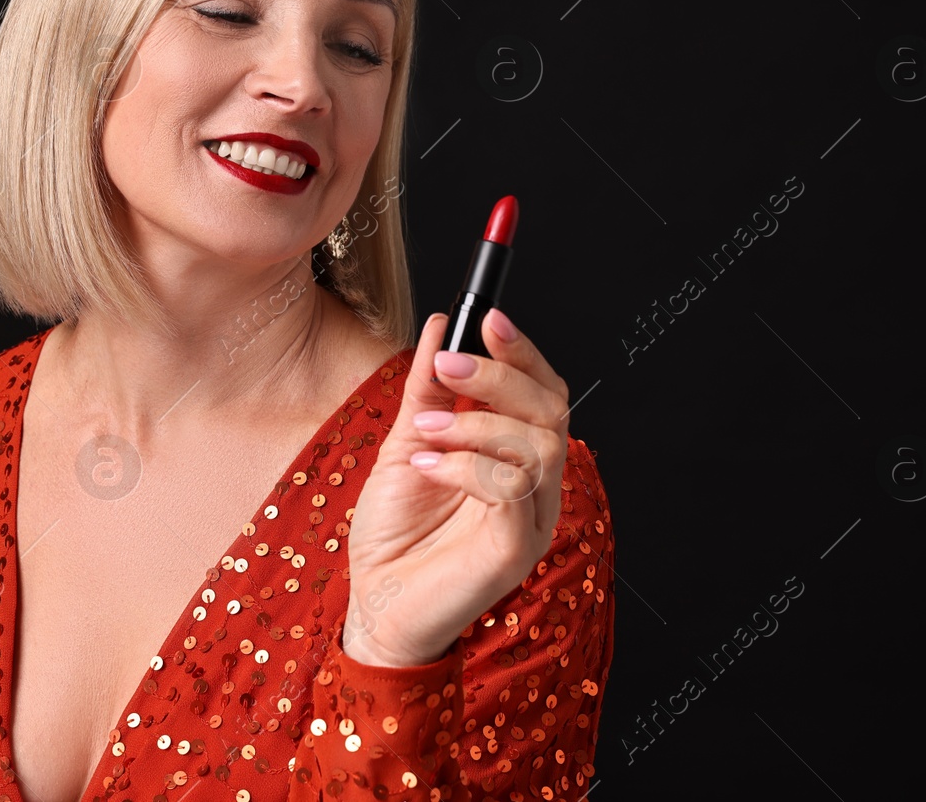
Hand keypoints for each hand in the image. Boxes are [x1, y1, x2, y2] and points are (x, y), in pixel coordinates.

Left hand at [341, 308, 571, 665]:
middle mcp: (536, 487)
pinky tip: (428, 465)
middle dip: (500, 376)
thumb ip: (428, 389)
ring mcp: (533, 519)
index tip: (488, 317)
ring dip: (477, 422)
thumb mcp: (407, 443)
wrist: (375, 608)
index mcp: (516, 458)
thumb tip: (443, 324)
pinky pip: (512, 489)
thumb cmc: (395, 533)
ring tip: (425, 431)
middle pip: (550, 410)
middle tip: (447, 365)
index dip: (522, 352)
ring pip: (538, 445)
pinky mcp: (517, 550)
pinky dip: (468, 466)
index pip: (542, 393)